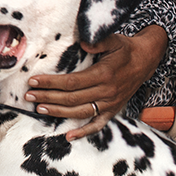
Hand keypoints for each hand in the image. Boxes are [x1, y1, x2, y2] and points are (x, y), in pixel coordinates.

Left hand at [23, 25, 167, 140]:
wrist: (145, 60)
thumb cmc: (124, 49)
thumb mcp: (113, 39)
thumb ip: (97, 41)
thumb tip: (82, 42)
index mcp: (104, 74)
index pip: (72, 82)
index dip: (51, 83)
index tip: (34, 81)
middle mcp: (106, 92)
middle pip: (72, 99)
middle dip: (48, 97)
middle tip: (29, 96)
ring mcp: (110, 104)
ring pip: (80, 113)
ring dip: (58, 112)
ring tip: (40, 109)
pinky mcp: (113, 110)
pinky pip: (98, 124)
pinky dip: (84, 132)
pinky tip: (69, 135)